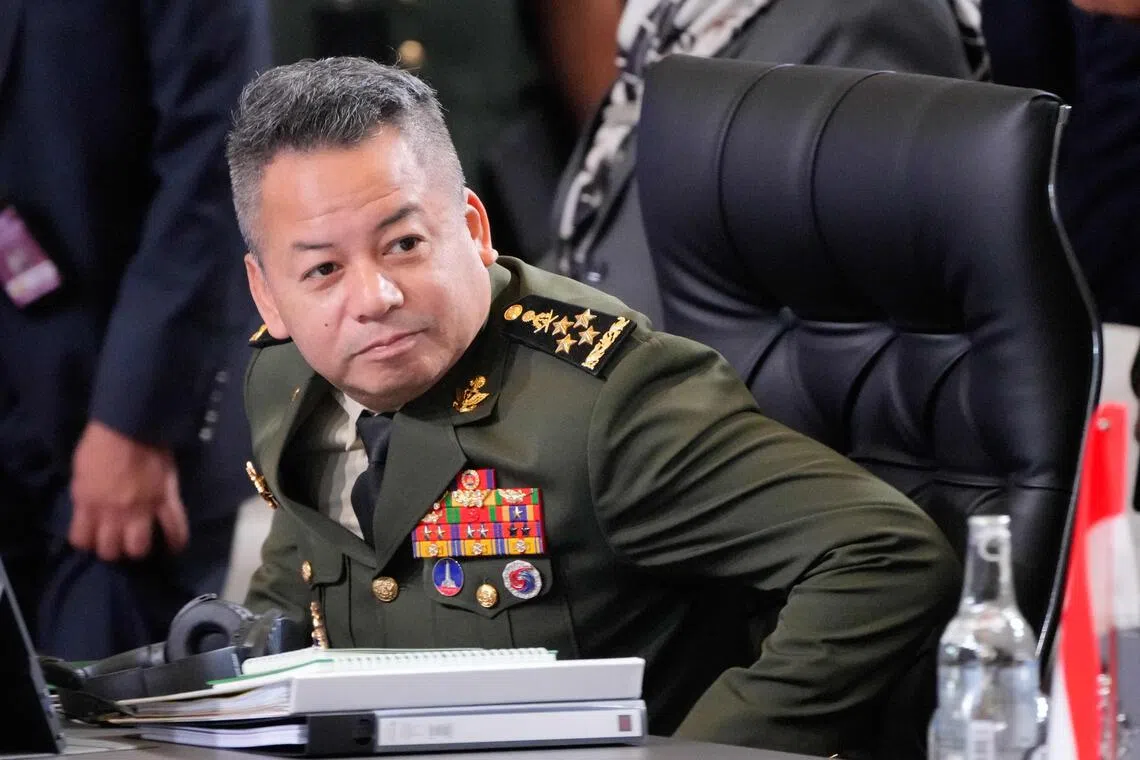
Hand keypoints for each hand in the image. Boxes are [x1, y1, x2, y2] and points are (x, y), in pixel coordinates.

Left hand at [69, 420, 189, 561]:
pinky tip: (175, 547)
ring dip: (139, 548)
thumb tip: (91, 509)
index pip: (82, 540)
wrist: (130, 425)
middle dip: (112, 550)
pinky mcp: (165, 501)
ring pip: (139, 547)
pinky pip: (174, 528)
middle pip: (110, 550)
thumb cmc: (101, 443)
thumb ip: (86, 496)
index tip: (92, 538)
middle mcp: (112, 513)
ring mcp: (141, 509)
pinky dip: (176, 540)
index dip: (87, 542)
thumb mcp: (81, 473)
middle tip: (118, 542)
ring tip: (142, 543)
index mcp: (88, 504)